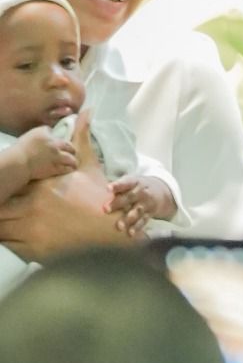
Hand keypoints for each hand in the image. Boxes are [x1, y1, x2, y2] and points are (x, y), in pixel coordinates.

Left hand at [0, 118, 122, 258]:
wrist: (111, 225)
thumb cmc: (100, 194)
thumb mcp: (90, 165)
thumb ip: (82, 139)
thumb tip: (86, 112)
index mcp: (43, 186)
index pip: (12, 185)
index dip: (4, 185)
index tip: (3, 184)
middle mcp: (33, 207)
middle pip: (1, 207)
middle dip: (0, 204)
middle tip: (1, 200)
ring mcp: (31, 230)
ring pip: (0, 228)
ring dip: (0, 224)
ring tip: (3, 219)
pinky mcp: (33, 250)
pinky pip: (8, 246)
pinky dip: (5, 241)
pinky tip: (10, 235)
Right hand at [18, 124, 75, 180]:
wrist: (19, 161)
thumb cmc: (23, 147)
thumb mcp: (34, 133)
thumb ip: (44, 131)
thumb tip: (50, 131)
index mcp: (51, 137)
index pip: (62, 136)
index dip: (65, 142)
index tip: (66, 145)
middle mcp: (56, 147)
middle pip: (70, 147)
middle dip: (72, 150)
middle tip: (72, 152)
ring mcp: (56, 158)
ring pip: (71, 159)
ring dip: (73, 161)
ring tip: (74, 163)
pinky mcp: (53, 169)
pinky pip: (66, 169)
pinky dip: (69, 169)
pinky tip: (70, 169)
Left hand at [106, 174, 176, 237]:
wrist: (162, 191)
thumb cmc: (137, 187)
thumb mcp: (131, 182)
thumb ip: (116, 187)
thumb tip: (92, 189)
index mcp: (135, 182)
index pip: (126, 182)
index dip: (117, 185)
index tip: (107, 188)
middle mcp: (142, 192)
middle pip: (130, 197)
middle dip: (118, 203)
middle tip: (106, 209)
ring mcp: (147, 203)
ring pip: (137, 210)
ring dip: (128, 218)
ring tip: (119, 226)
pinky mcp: (150, 213)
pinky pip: (143, 221)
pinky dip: (137, 227)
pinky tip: (130, 233)